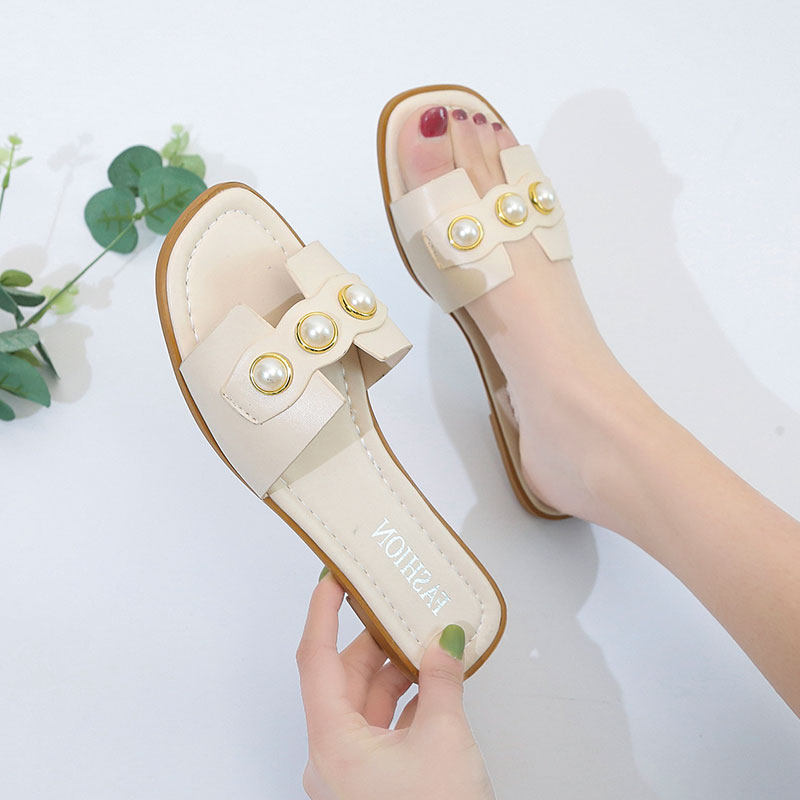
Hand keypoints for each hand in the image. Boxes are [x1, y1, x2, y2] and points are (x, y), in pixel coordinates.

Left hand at [296, 571, 495, 799]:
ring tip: (426, 640)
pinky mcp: (377, 784)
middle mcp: (334, 756)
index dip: (322, 612)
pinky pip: (385, 727)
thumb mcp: (444, 740)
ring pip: (368, 703)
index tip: (332, 577)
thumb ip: (443, 681)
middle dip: (374, 639)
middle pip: (346, 678)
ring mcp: (355, 773)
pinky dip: (409, 702)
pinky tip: (435, 683)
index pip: (316, 658)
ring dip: (397, 671)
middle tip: (397, 604)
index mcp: (332, 742)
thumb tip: (446, 640)